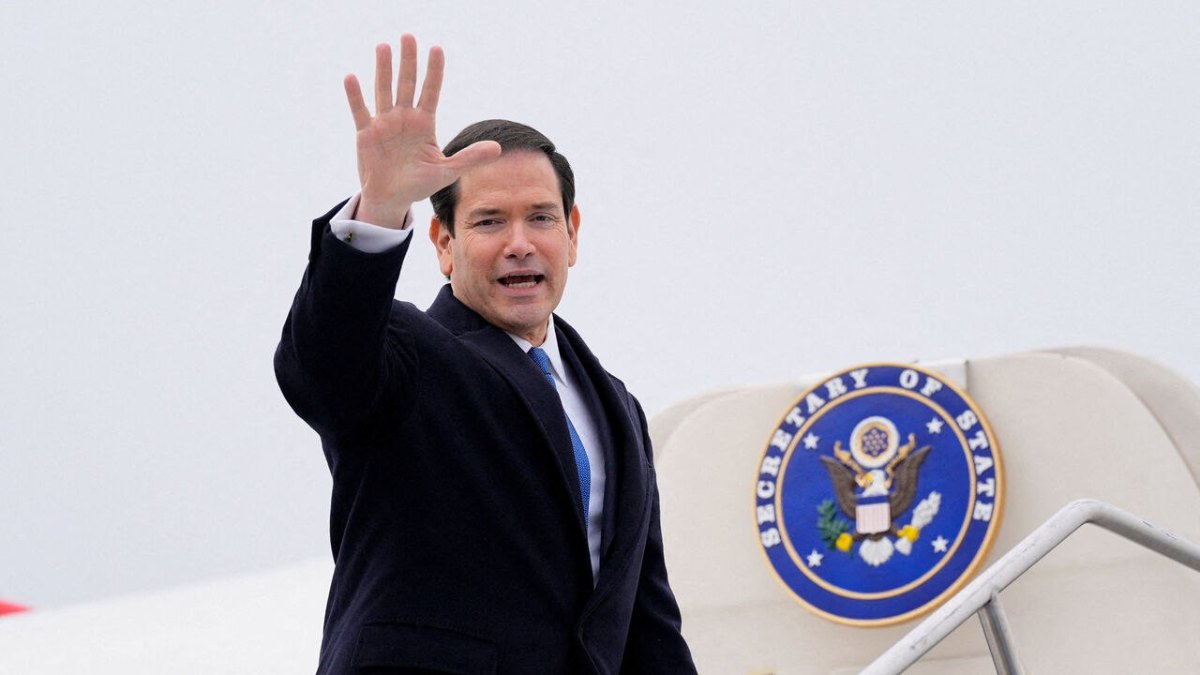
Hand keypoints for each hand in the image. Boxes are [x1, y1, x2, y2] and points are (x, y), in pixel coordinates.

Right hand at [343, 35, 500, 228]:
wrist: (393, 198)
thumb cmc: (419, 183)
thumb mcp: (447, 171)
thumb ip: (470, 157)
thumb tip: (498, 148)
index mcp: (424, 123)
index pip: (431, 91)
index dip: (434, 72)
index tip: (437, 49)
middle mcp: (404, 118)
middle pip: (407, 84)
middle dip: (408, 61)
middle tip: (409, 36)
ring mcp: (384, 123)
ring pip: (384, 91)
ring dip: (384, 70)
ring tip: (384, 47)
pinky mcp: (366, 134)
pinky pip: (360, 111)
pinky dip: (356, 96)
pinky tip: (352, 78)